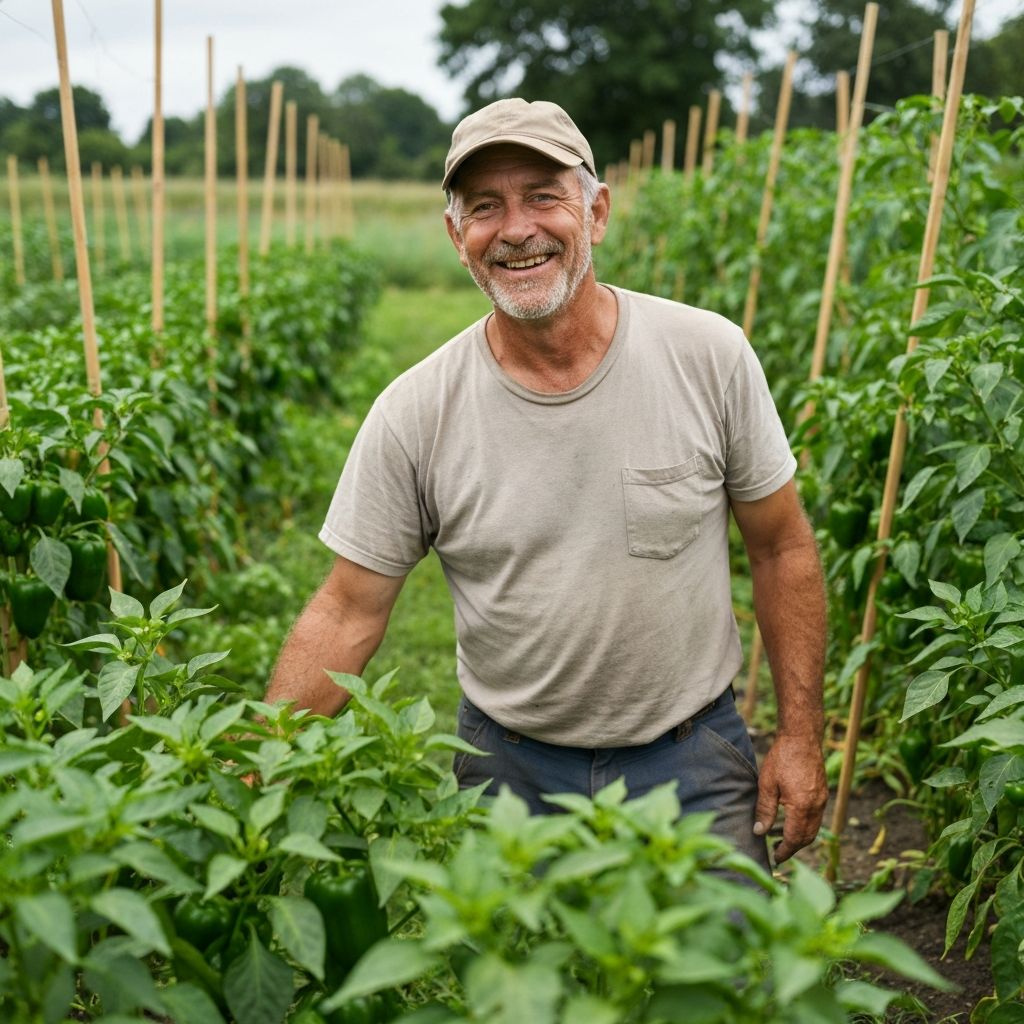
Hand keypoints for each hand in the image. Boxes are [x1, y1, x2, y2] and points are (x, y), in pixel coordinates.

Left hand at [753, 734, 827, 863]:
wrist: (802, 737)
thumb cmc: (782, 758)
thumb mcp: (767, 784)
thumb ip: (764, 810)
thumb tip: (759, 832)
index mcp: (802, 807)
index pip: (795, 839)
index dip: (785, 851)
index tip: (775, 858)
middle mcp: (816, 806)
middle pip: (807, 837)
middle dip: (793, 847)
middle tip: (778, 851)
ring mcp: (822, 800)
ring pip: (814, 828)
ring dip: (800, 837)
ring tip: (781, 837)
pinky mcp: (823, 793)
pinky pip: (816, 817)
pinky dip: (806, 824)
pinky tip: (792, 820)